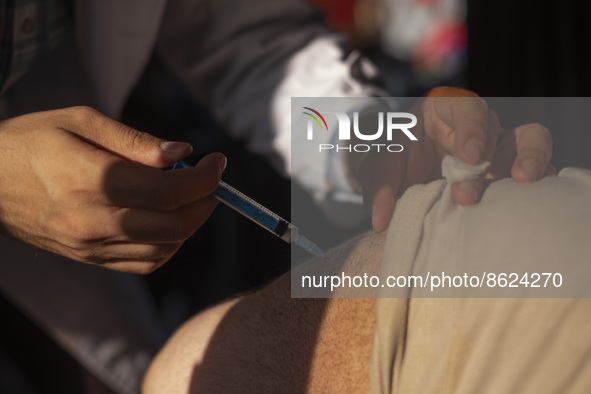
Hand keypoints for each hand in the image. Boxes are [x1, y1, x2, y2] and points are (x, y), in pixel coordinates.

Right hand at [0, 107, 225, 272]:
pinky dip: (169, 245)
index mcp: (91, 180)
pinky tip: (168, 222)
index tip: (217, 162)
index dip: (205, 178)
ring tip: (188, 196)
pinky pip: (144, 263)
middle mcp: (93, 220)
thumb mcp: (80, 121)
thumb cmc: (31, 141)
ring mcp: (90, 245)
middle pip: (174, 225)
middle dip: (205, 201)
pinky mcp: (89, 259)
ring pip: (165, 247)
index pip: (169, 190)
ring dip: (190, 223)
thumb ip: (135, 140)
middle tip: (209, 179)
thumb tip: (182, 154)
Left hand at [354, 87, 553, 231]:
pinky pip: (537, 172)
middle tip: (466, 196)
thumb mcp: (380, 163)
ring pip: (531, 141)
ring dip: (532, 161)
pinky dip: (538, 186)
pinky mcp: (509, 171)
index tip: (470, 156)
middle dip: (484, 164)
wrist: (403, 170)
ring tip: (523, 183)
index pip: (467, 108)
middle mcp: (478, 125)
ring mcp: (499, 146)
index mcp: (446, 110)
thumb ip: (380, 185)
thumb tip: (380, 220)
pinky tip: (532, 206)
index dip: (472, 129)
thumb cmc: (395, 156)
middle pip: (494, 133)